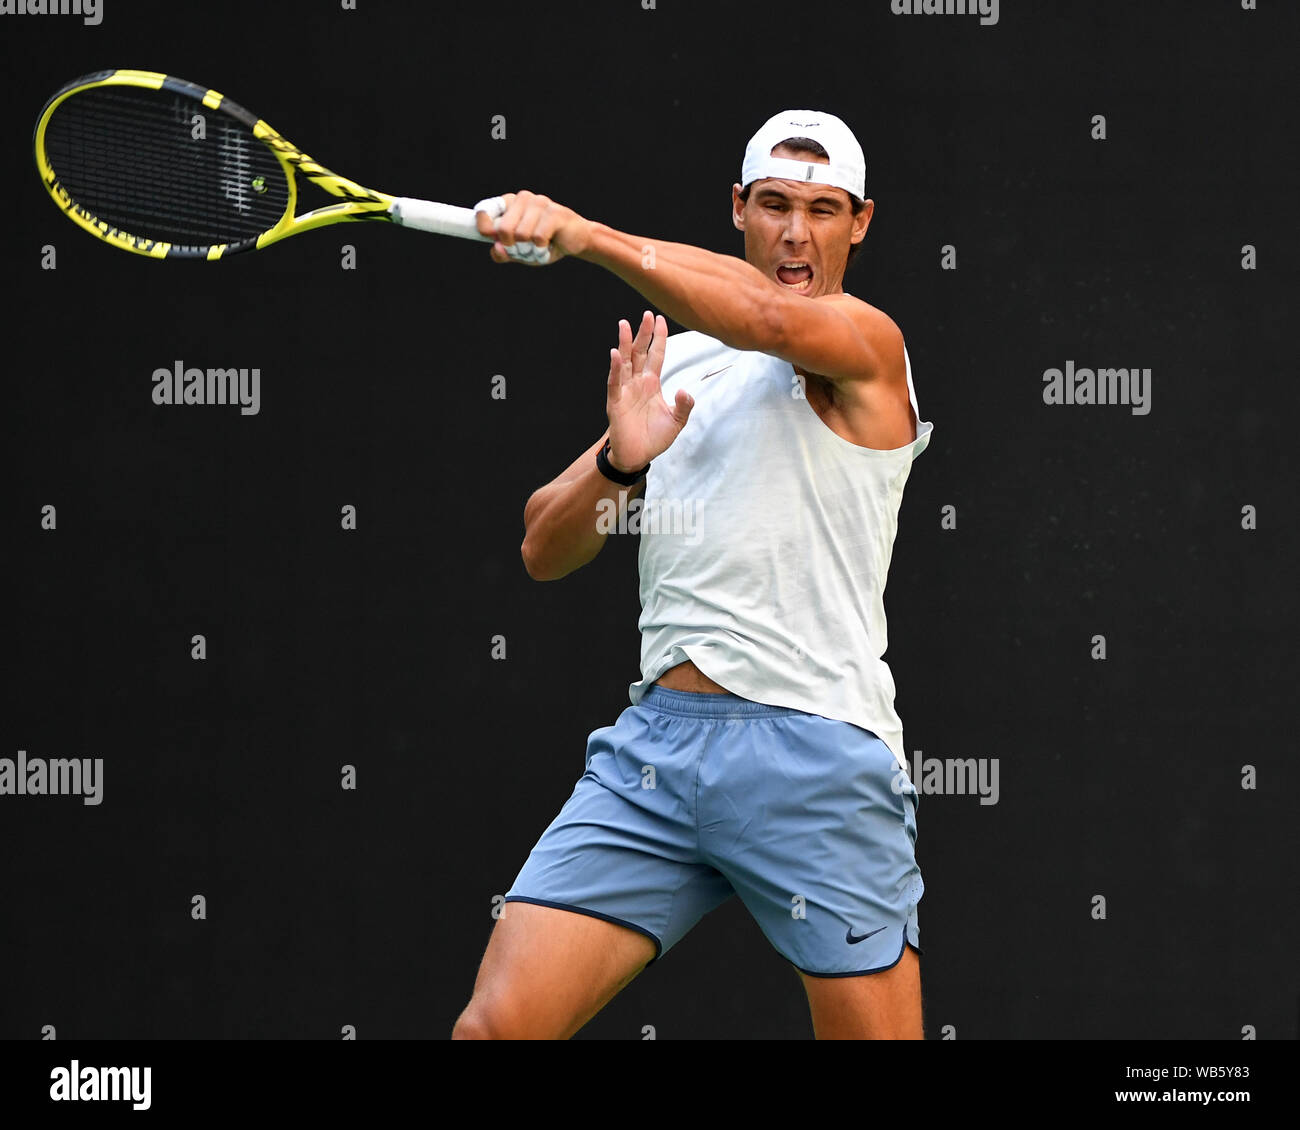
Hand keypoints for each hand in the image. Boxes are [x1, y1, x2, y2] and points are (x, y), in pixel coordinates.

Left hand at [474, 190, 591, 265]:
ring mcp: (539, 203)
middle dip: (512, 246)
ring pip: (521, 235)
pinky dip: (542, 248)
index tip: (490, 236)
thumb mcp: (520, 252)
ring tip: (540, 246)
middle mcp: (523, 198)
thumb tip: (496, 249)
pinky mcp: (554, 213)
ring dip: (530, 249)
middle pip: (503, 228)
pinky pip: (538, 237)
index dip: (484, 227)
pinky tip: (549, 244)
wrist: (577, 240)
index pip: (486, 210)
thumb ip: (503, 253)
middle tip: (524, 248)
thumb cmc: (545, 244)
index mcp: (510, 203)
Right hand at [606, 312, 693, 471]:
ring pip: (625, 362)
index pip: (656, 355)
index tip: (661, 319)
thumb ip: (684, 405)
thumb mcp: (677, 421)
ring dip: (625, 343)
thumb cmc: (654, 438)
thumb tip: (686, 390)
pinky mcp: (615, 402)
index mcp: (652, 384)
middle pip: (640, 352)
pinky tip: (615, 354)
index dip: (659, 338)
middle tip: (647, 314)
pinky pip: (614, 383)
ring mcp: (625, 391)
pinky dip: (614, 369)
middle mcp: (637, 383)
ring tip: (624, 324)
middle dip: (643, 334)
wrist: (638, 457)